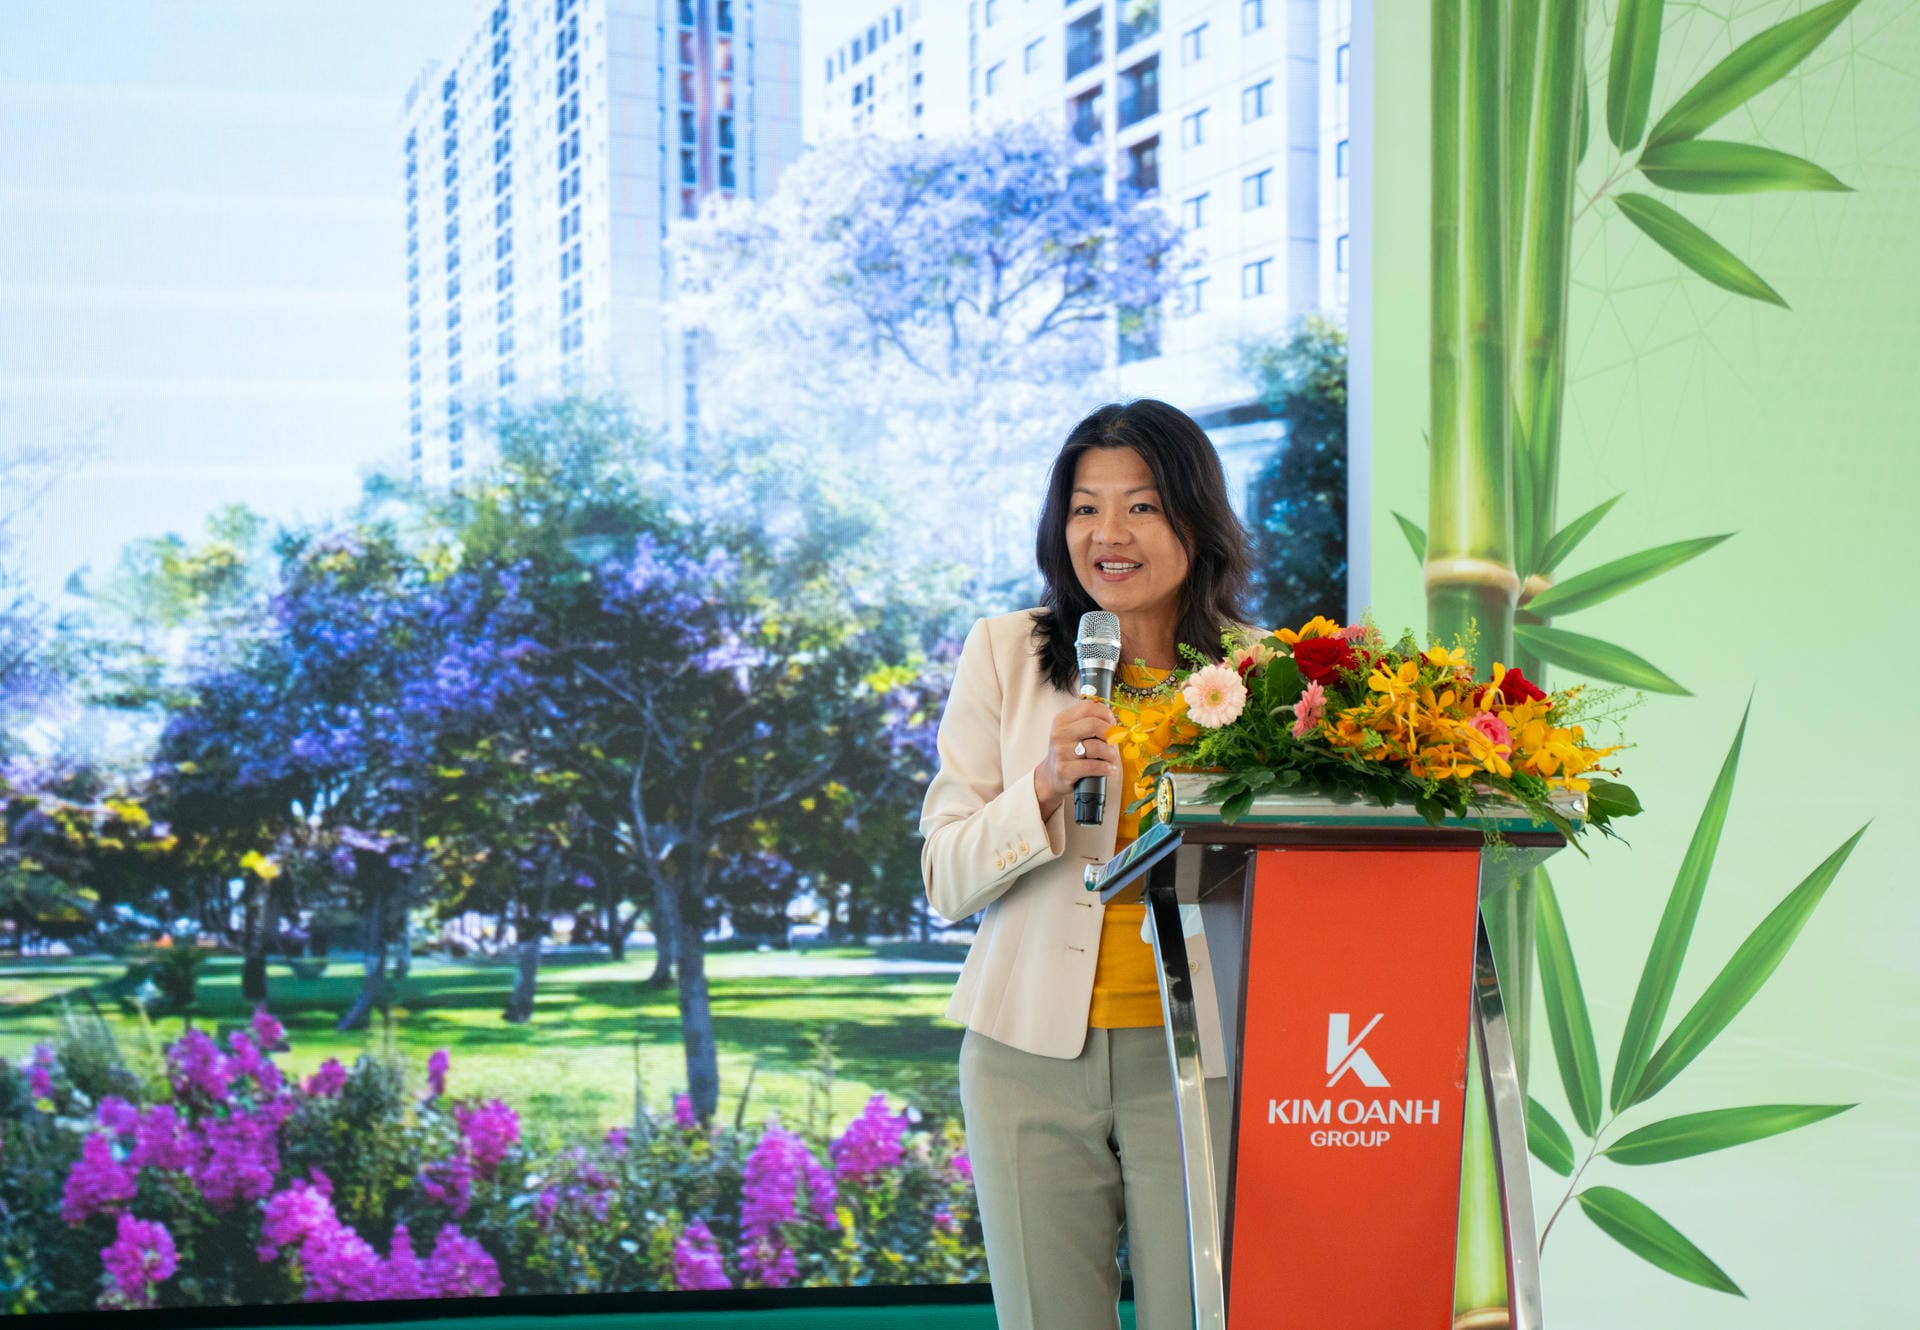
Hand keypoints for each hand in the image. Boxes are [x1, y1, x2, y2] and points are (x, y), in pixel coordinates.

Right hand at [1033, 698, 1121, 822]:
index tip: (1112, 724)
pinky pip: (1093, 766)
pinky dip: (1106, 768)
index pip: (1088, 707)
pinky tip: (1109, 769)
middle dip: (1110, 733)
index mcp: (1062, 720)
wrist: (1052, 776)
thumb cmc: (1070, 752)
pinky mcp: (1064, 770)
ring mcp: (1060, 752)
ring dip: (1110, 754)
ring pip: (1096, 747)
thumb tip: (1115, 722)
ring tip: (1111, 758)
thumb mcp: (1074, 732)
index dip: (1106, 714)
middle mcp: (1059, 733)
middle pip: (1093, 724)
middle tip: (1114, 742)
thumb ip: (1090, 722)